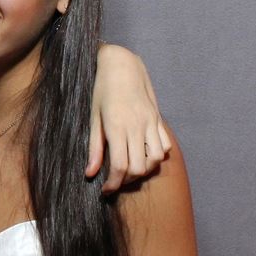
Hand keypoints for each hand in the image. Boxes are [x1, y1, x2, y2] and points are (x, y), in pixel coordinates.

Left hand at [86, 44, 171, 193]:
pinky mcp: (158, 119)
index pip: (120, 166)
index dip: (113, 184)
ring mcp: (151, 122)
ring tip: (129, 170)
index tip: (105, 190)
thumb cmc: (102, 90)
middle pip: (139, 168)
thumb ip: (94, 147)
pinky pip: (164, 146)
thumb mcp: (93, 118)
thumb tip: (90, 173)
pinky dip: (156, 156)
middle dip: (127, 181)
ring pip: (155, 160)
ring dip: (143, 170)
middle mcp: (137, 126)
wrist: (122, 65)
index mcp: (117, 127)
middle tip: (115, 181)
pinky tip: (143, 155)